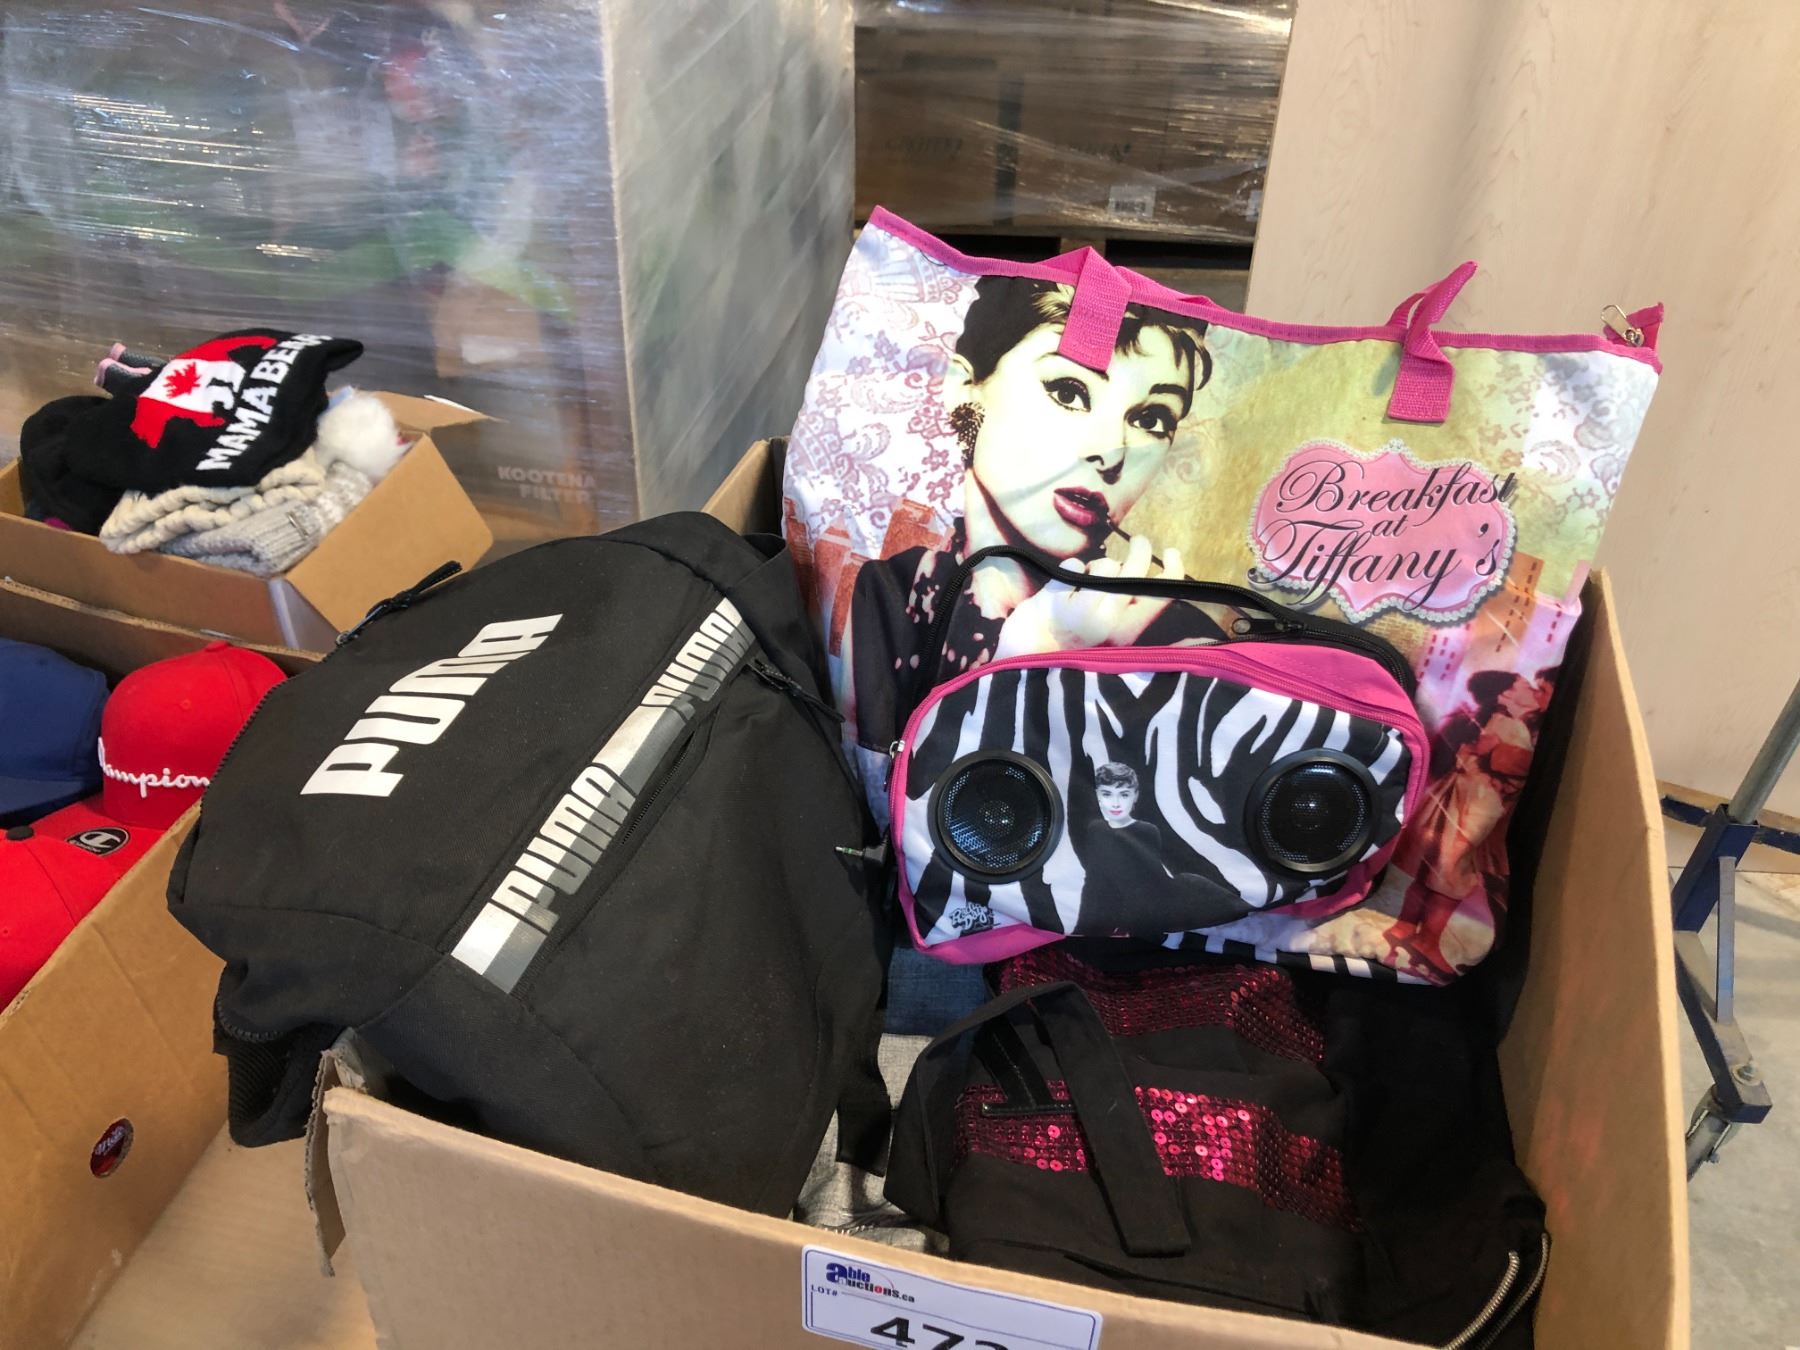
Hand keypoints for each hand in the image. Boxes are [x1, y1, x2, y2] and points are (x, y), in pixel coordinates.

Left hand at [993, 534, 1182, 656]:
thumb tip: (1147, 575)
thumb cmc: (1071, 646)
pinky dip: (1070, 568)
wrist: (1025, 662)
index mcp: (1127, 634)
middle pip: (1135, 573)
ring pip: (1106, 567)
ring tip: (1087, 580)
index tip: (1173, 552)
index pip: (1161, 597)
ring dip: (1098, 565)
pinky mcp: (1054, 602)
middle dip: (1140, 551)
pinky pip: (1073, 566)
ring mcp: (1081, 614)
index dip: (1174, 570)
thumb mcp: (1110, 634)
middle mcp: (1108, 625)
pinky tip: (1062, 587)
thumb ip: (1129, 610)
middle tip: (1139, 542)